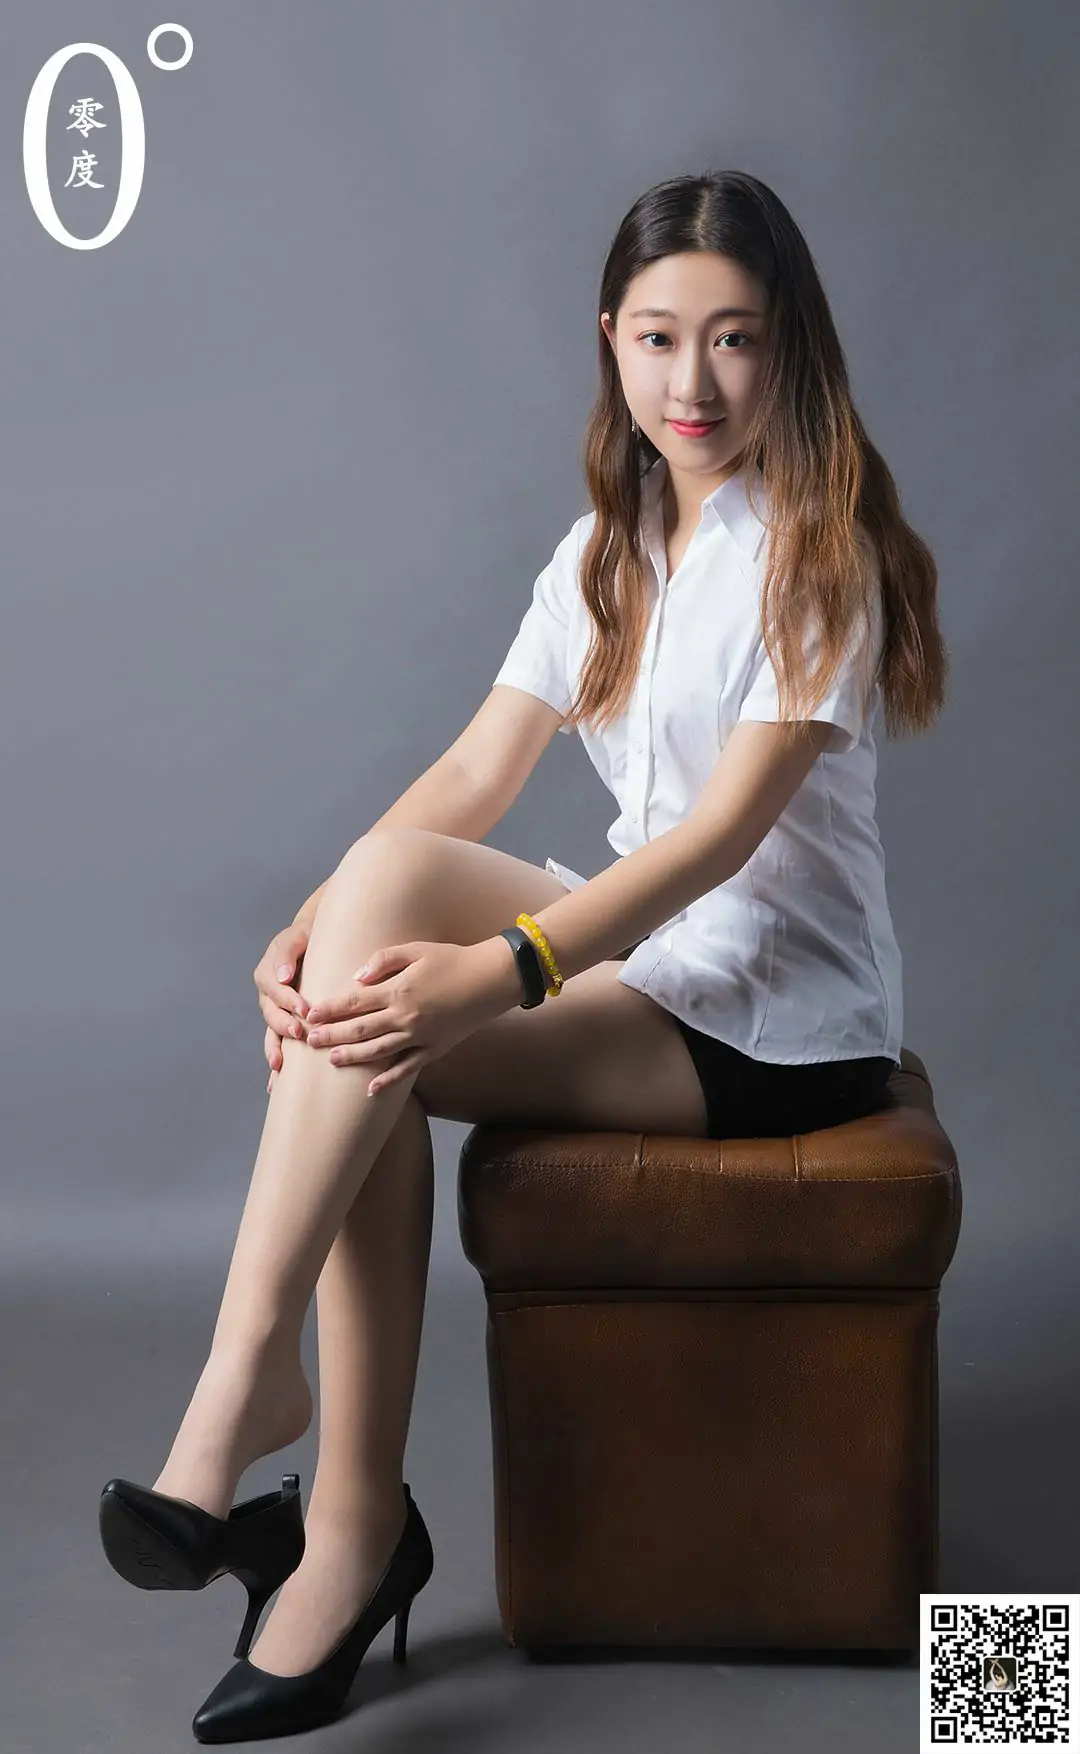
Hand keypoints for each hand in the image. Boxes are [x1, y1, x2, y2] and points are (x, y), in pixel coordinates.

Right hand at [254, 920, 313, 1091]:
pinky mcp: (285, 1023)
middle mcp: (268, 994)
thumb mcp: (298, 935)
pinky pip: (277, 1043)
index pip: (274, 988)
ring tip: (280, 1065)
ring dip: (274, 1048)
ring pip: (271, 1032)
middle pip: (270, 1013)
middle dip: (283, 1024)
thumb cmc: (309, 937)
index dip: (287, 999)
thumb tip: (282, 976)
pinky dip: (276, 1061)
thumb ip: (288, 951)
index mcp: (268, 973)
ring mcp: (274, 1011)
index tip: (304, 1009)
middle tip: (299, 1033)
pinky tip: (276, 1084)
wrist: (315, 942)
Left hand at [301, 939, 510, 1094]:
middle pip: (360, 1030)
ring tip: (331, 1059)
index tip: (310, 1014)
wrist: (492, 979)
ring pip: (378, 1052)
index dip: (330, 1009)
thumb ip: (383, 961)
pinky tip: (371, 1089)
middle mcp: (406, 1018)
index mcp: (399, 991)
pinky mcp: (435, 1049)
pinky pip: (407, 1068)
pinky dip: (388, 1080)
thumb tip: (356, 978)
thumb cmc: (453, 959)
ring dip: (352, 1056)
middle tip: (309, 1040)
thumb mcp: (416, 950)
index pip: (354, 1003)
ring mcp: (420, 1037)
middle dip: (332, 1035)